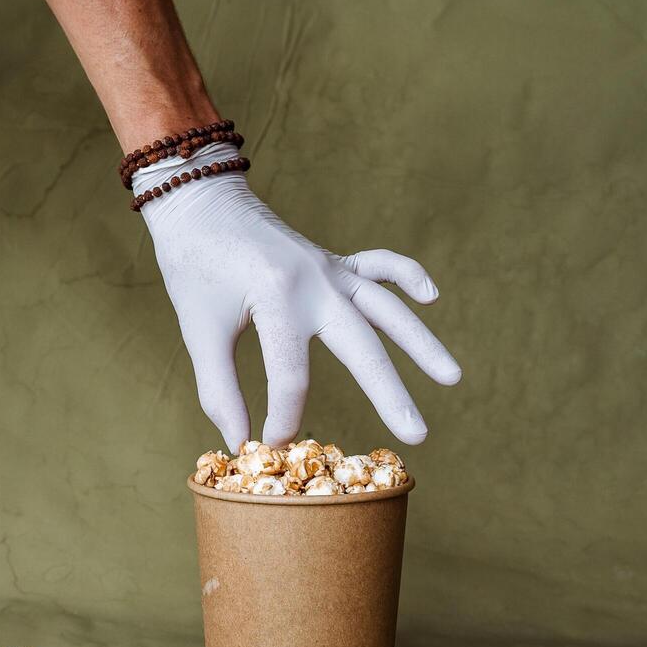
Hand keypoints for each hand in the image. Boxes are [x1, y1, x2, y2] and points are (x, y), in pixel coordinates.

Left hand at [136, 144, 461, 451]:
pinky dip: (406, 276)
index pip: (292, 375)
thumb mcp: (200, 331)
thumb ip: (219, 391)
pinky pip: (379, 266)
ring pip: (386, 309)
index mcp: (278, 298)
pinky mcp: (333, 261)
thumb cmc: (193, 266)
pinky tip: (432, 296)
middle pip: (362, 346)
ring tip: (453, 377)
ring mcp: (330, 269)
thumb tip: (240, 443)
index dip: (282, 417)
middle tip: (418, 434)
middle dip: (390, 393)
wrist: (197, 201)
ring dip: (421, 343)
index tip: (268, 445)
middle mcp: (316, 281)